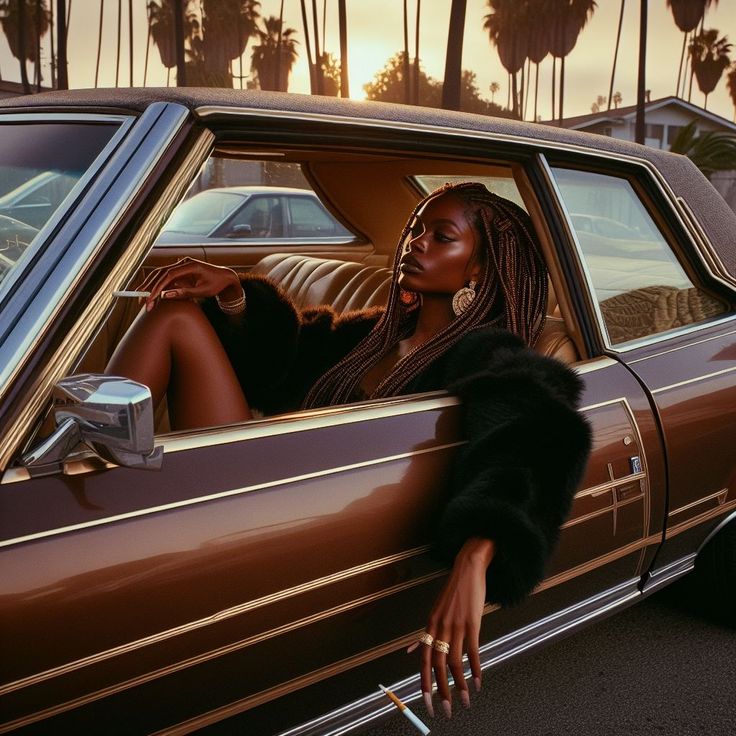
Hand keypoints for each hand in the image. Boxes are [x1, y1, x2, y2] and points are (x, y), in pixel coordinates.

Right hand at [138, 257, 241, 311]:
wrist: (225, 277)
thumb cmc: (216, 284)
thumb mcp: (202, 292)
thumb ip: (184, 293)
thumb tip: (165, 295)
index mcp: (190, 265)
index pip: (169, 275)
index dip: (157, 287)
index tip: (150, 298)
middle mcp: (183, 262)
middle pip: (161, 272)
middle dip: (150, 287)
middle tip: (142, 300)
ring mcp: (181, 265)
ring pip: (160, 274)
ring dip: (151, 285)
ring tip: (142, 298)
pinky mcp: (180, 270)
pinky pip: (165, 276)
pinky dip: (157, 285)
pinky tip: (151, 295)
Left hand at [410, 537, 493, 717]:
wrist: (467, 567)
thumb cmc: (453, 591)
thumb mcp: (434, 612)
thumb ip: (425, 634)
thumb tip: (411, 651)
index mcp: (430, 625)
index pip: (423, 660)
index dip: (424, 683)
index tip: (426, 702)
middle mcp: (440, 627)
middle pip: (437, 665)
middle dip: (441, 691)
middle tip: (446, 709)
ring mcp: (456, 625)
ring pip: (455, 662)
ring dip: (461, 685)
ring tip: (465, 701)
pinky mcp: (472, 622)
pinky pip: (473, 651)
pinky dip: (475, 669)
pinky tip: (478, 681)